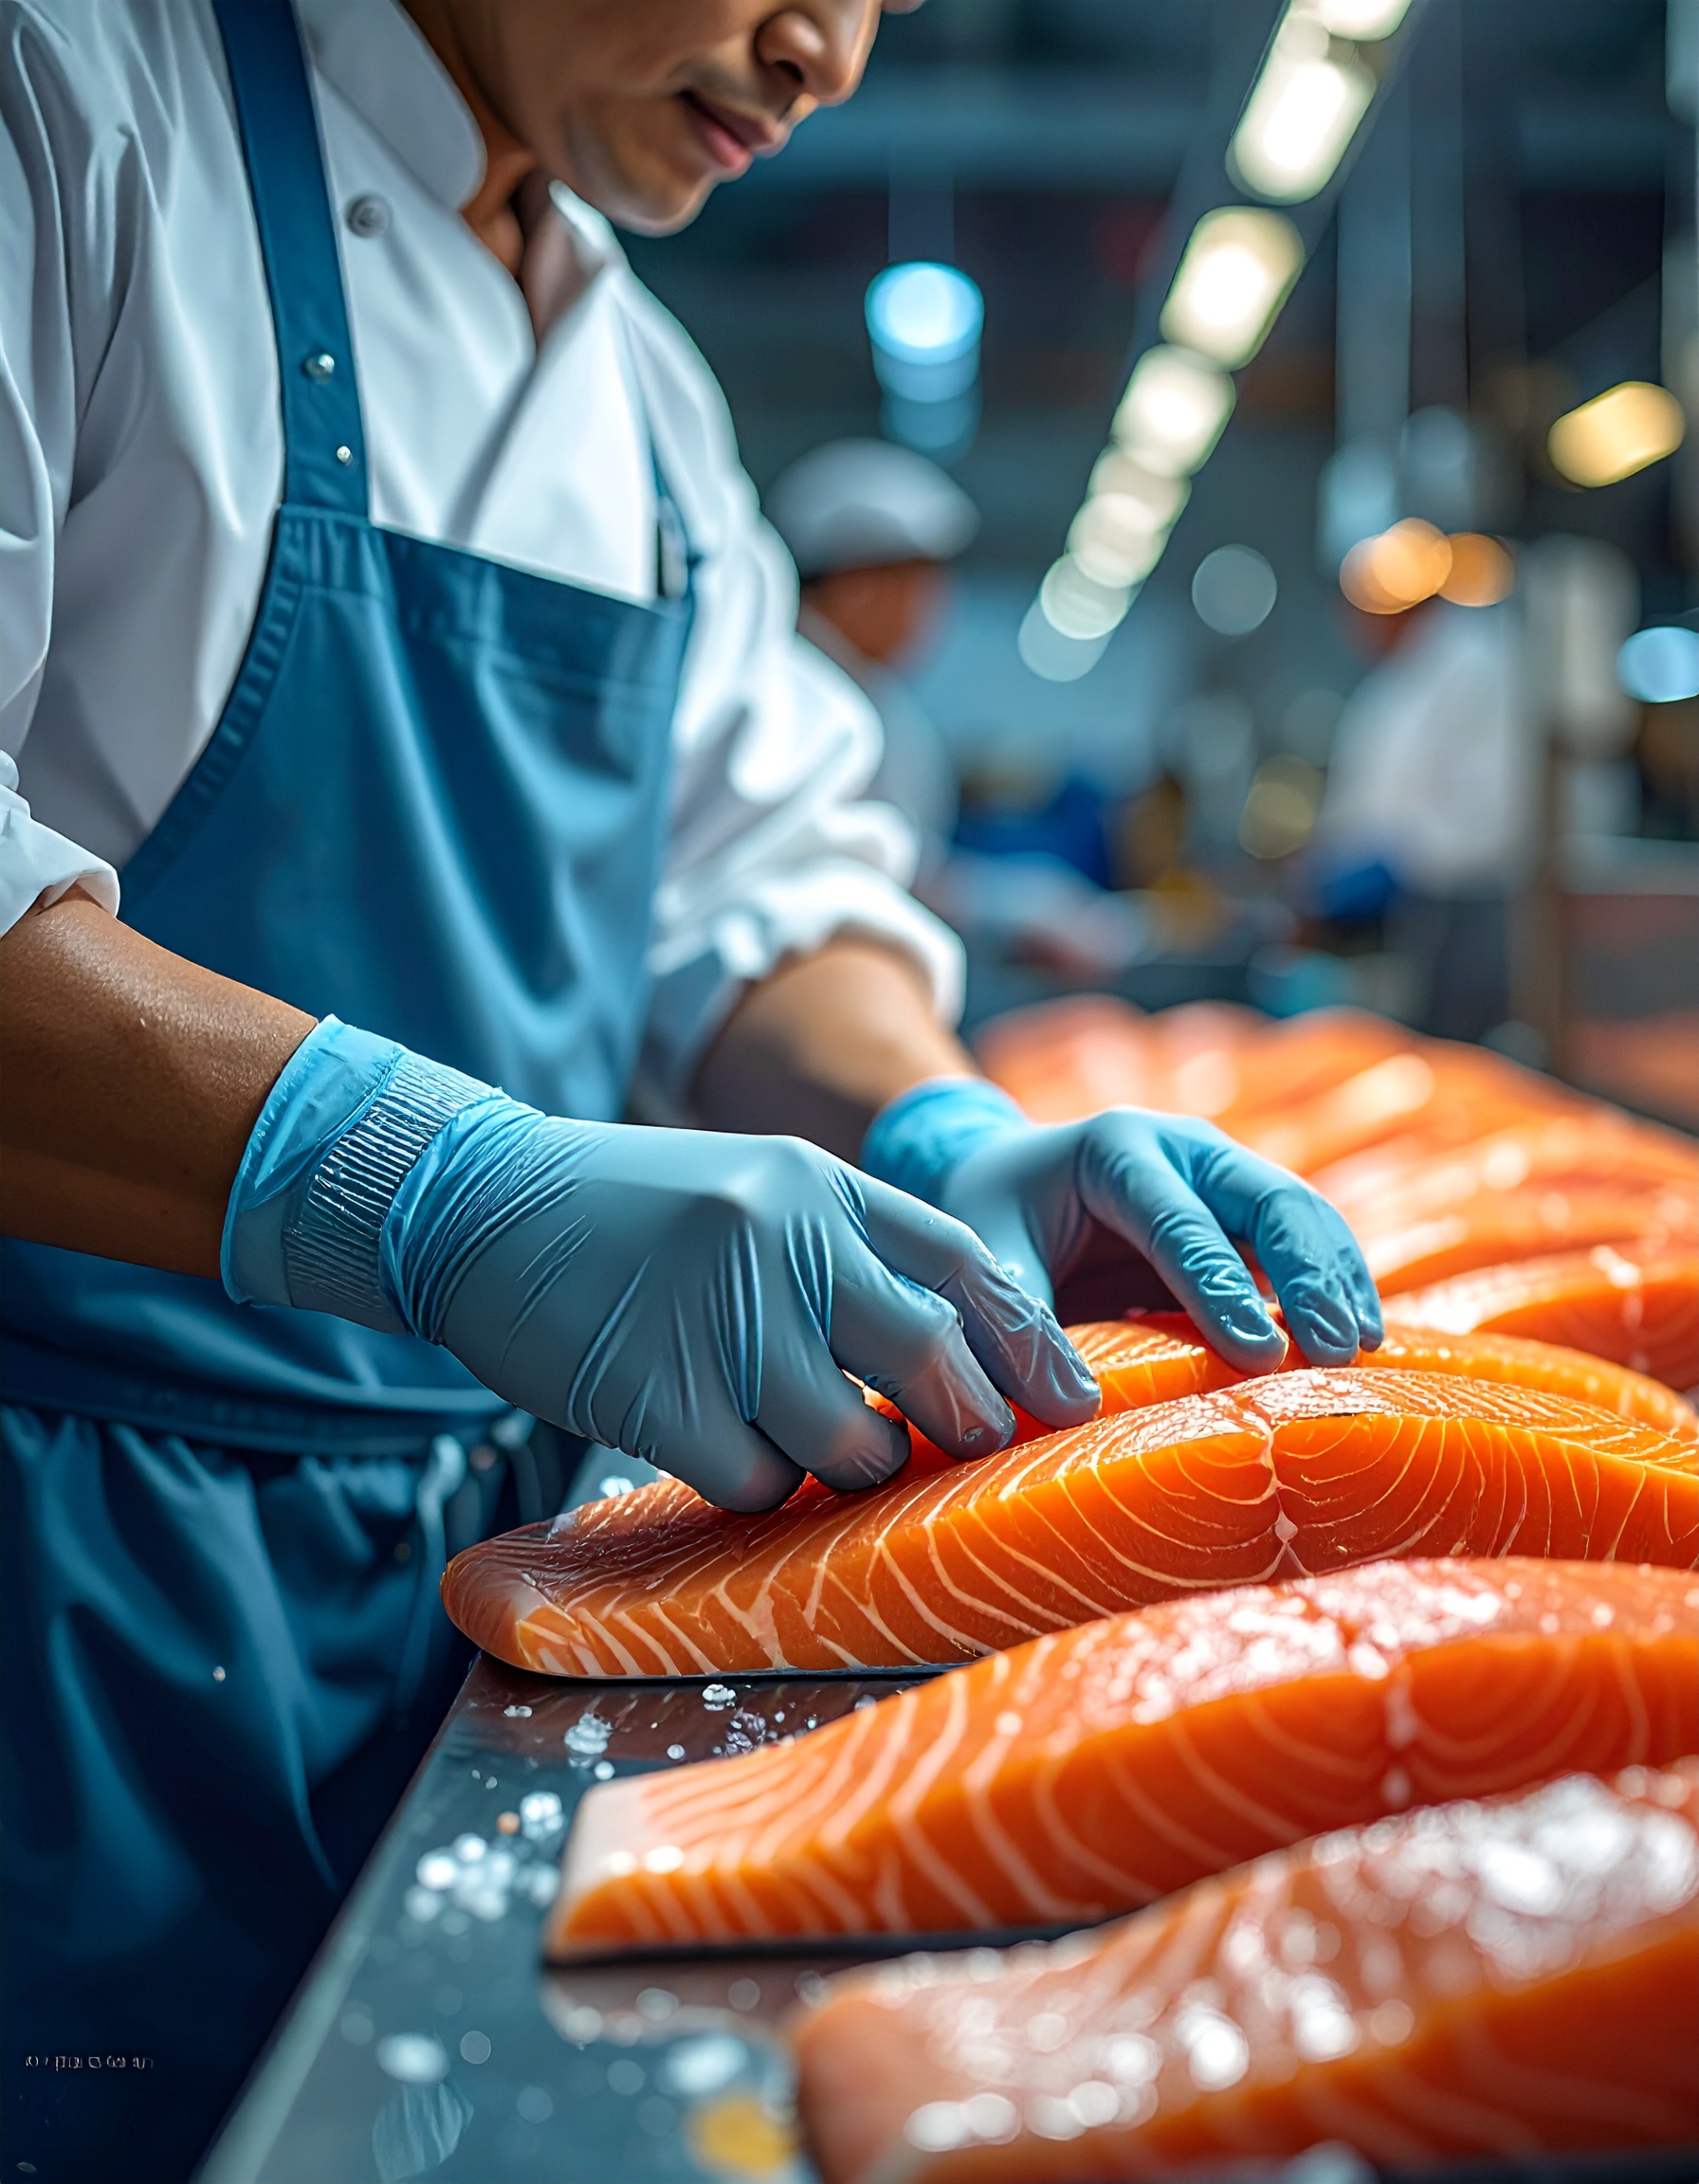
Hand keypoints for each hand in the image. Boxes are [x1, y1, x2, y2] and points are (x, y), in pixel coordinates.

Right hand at [223, 1025, 1099, 1509]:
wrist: (479, 1202)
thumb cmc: (631, 1211)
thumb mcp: (754, 1188)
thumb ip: (845, 1251)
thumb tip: (952, 1357)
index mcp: (818, 1185)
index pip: (962, 1264)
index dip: (1030, 1340)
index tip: (1075, 1399)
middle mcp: (782, 1239)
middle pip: (929, 1358)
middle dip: (967, 1423)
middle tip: (971, 1453)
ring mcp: (719, 1312)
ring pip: (849, 1442)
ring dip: (854, 1469)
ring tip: (821, 1452)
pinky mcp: (656, 1389)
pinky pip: (756, 1479)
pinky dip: (759, 1487)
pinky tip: (730, 1454)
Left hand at [862, 1080, 1382, 1372]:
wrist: (1006, 1174)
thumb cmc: (993, 1215)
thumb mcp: (986, 1253)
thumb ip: (1021, 1316)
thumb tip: (1070, 1407)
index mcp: (1115, 1148)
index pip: (1178, 1220)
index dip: (1220, 1287)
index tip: (1258, 1353)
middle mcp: (1183, 1147)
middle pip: (1268, 1198)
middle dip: (1308, 1275)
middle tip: (1337, 1351)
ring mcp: (1223, 1172)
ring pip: (1301, 1214)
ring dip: (1337, 1279)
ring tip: (1363, 1351)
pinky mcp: (1244, 1210)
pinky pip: (1303, 1240)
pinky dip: (1335, 1284)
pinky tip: (1360, 1340)